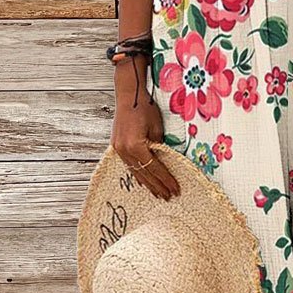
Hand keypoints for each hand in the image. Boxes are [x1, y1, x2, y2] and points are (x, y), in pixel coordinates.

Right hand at [111, 80, 179, 201]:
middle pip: (144, 174)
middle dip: (158, 186)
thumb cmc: (144, 108)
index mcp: (135, 146)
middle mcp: (124, 151)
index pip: (155, 168)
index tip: (175, 189)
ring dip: (148, 184)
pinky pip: (129, 166)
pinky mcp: (117, 147)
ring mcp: (119, 150)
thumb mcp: (157, 128)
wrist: (128, 95)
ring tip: (158, 194)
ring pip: (136, 172)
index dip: (166, 180)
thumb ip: (159, 147)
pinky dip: (138, 174)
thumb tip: (165, 161)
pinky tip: (144, 182)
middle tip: (169, 196)